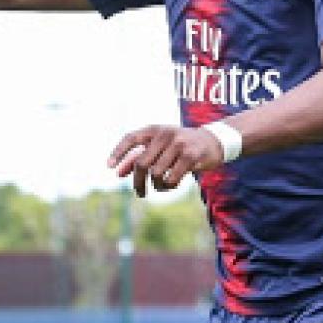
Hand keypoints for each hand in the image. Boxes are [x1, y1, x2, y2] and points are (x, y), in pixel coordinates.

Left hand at [108, 125, 223, 197]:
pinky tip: (170, 185)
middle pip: (141, 163)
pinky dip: (168, 186)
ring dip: (156, 185)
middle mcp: (164, 134)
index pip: (131, 138)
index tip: (109, 167)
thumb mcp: (159, 147)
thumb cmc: (181, 145)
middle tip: (140, 192)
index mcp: (154, 129)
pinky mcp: (190, 156)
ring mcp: (178, 144)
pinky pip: (171, 179)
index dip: (118, 152)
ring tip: (160, 186)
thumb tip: (117, 174)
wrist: (213, 141)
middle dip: (138, 181)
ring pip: (156, 174)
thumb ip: (139, 157)